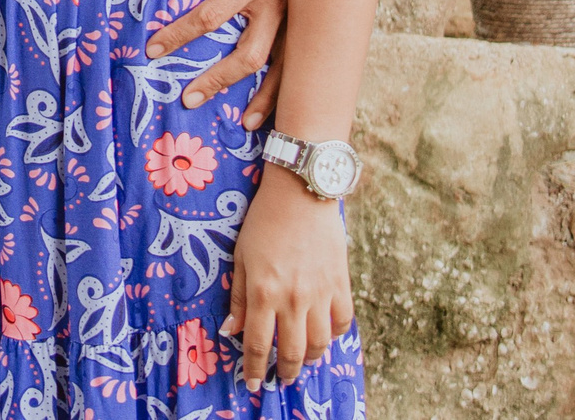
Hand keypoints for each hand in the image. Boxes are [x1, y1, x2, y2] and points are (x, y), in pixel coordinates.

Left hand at [152, 0, 292, 125]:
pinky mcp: (308, 17)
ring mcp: (298, 14)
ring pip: (282, 66)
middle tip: (187, 98)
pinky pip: (299, 59)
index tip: (153, 49)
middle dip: (217, 79)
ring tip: (245, 123)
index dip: (179, 34)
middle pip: (247, 55)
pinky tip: (280, 107)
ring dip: (265, 96)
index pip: (210, 16)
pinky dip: (291, 85)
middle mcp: (280, 3)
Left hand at [224, 166, 353, 389]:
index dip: (254, 368)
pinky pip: (343, 321)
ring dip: (310, 358)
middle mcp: (293, 298)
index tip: (253, 382)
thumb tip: (232, 331)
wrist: (301, 192)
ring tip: (302, 360)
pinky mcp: (340, 283)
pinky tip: (325, 334)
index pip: (258, 344)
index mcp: (264, 292)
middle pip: (292, 352)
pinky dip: (335, 334)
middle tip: (281, 377)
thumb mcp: (241, 256)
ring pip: (320, 343)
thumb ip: (239, 297)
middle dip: (285, 372)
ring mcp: (320, 293)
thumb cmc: (264, 221)